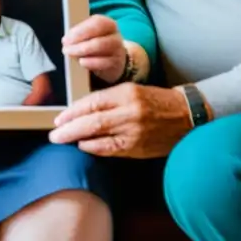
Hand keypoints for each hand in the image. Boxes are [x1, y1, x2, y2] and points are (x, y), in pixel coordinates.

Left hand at [49, 83, 195, 158]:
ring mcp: (134, 131)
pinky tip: (83, 146)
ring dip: (77, 139)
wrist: (186, 115)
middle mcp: (129, 112)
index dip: (73, 111)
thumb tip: (82, 110)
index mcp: (127, 93)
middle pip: (92, 120)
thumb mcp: (133, 91)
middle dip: (69, 128)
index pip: (93, 101)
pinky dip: (94, 148)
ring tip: (63, 139)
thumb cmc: (156, 101)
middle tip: (54, 133)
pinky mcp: (138, 147)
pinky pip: (110, 149)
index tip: (59, 117)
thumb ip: (109, 99)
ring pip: (99, 136)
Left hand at [62, 15, 126, 83]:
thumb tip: (66, 41)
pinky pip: (104, 63)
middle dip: (79, 43)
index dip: (80, 30)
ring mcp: (117, 50)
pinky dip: (91, 62)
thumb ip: (79, 35)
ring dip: (83, 51)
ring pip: (101, 48)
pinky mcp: (116, 64)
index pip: (97, 22)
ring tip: (71, 55)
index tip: (66, 38)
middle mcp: (114, 35)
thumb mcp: (89, 36)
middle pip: (98, 36)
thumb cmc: (96, 43)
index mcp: (107, 23)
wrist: (113, 59)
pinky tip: (82, 62)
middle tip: (66, 49)